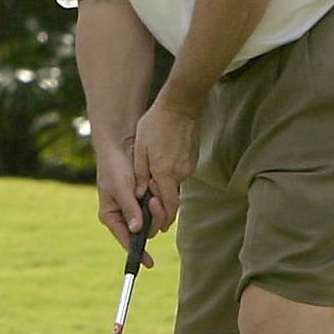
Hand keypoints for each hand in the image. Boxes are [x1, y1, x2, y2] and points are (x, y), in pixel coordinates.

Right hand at [94, 149, 158, 265]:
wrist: (121, 144)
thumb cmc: (114, 166)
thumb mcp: (121, 189)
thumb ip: (129, 209)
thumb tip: (136, 230)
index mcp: (111, 216)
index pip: (125, 239)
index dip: (137, 252)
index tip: (148, 263)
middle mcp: (123, 214)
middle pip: (142, 230)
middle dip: (151, 219)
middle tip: (153, 202)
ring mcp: (135, 206)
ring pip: (152, 219)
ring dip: (156, 208)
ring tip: (151, 190)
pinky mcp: (145, 197)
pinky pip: (157, 207)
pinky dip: (159, 199)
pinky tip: (155, 187)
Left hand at [131, 98, 197, 233]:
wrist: (180, 106)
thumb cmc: (156, 125)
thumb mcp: (141, 150)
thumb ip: (141, 175)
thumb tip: (140, 195)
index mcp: (166, 173)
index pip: (168, 206)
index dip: (162, 219)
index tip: (156, 227)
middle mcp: (180, 173)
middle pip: (172, 199)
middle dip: (161, 207)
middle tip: (149, 208)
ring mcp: (188, 166)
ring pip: (175, 186)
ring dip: (164, 188)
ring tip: (151, 181)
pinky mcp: (192, 160)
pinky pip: (179, 174)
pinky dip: (170, 176)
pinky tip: (161, 166)